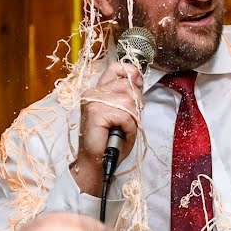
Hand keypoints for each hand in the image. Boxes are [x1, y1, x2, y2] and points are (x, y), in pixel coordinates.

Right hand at [71, 62, 143, 196]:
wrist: (96, 162)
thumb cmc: (109, 141)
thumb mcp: (124, 114)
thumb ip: (129, 96)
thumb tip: (137, 81)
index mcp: (98, 91)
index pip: (116, 68)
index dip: (131, 73)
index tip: (137, 85)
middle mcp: (93, 92)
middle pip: (128, 85)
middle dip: (135, 104)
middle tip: (127, 120)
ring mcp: (93, 100)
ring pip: (129, 100)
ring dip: (132, 119)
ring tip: (122, 129)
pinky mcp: (96, 111)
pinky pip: (126, 115)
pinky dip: (129, 128)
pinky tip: (120, 134)